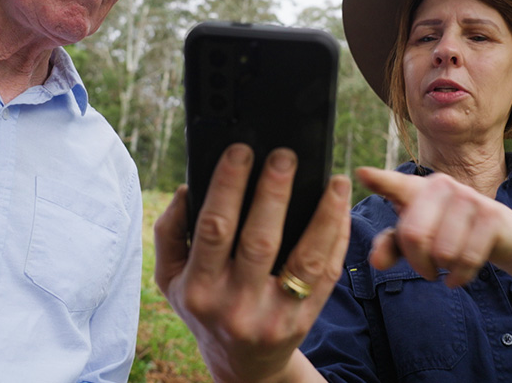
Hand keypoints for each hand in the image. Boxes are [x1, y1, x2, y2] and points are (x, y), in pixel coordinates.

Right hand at [154, 144, 350, 382]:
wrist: (240, 364)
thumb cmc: (204, 308)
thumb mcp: (170, 279)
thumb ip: (170, 232)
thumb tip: (188, 188)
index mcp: (198, 288)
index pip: (214, 227)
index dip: (228, 185)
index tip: (241, 150)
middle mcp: (235, 305)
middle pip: (259, 240)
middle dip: (274, 193)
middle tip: (285, 156)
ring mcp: (274, 316)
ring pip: (304, 259)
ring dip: (323, 215)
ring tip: (334, 180)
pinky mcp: (304, 320)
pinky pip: (326, 275)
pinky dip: (337, 239)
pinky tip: (342, 210)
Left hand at [357, 167, 511, 287]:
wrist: (502, 235)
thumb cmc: (448, 232)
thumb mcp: (415, 240)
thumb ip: (391, 247)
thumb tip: (375, 262)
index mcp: (416, 188)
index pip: (394, 184)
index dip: (378, 180)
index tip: (361, 173)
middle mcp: (440, 185)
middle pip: (413, 234)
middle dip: (417, 262)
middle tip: (426, 269)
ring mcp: (467, 196)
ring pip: (442, 250)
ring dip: (442, 269)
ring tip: (445, 266)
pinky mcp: (491, 214)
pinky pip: (467, 258)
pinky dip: (460, 276)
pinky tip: (457, 278)